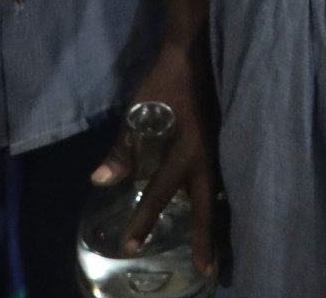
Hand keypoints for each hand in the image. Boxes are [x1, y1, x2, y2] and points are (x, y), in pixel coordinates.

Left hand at [91, 46, 218, 273]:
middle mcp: (208, 158)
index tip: (129, 248)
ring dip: (218, 223)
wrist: (197, 53)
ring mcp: (221, 151)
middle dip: (204, 239)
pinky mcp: (226, 142)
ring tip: (219, 250)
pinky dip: (224, 199)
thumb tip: (99, 183)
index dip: (142, 222)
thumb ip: (123, 151)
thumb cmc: (165, 84)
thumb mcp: (138, 115)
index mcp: (184, 152)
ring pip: (221, 196)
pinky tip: (224, 211)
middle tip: (207, 270)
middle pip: (206, 208)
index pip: (158, 195)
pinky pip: (226, 178)